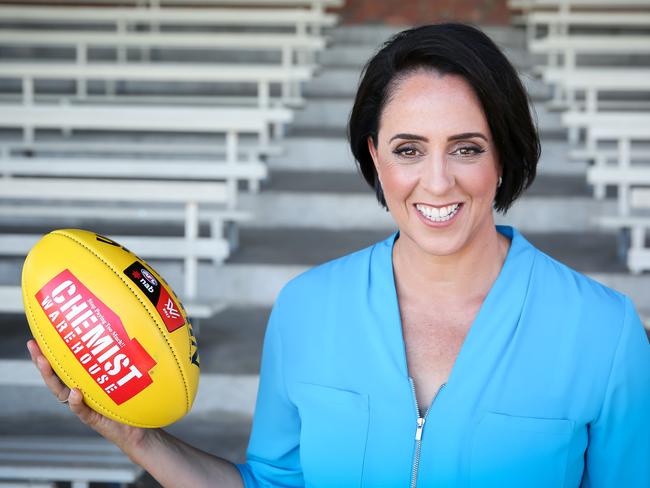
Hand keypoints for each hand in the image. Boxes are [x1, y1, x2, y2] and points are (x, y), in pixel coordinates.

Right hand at [26, 339, 151, 455]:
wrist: (139, 429)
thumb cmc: (132, 400)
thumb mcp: (123, 377)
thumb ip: (117, 362)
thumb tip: (118, 333)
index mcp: (84, 383)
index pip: (63, 366)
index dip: (50, 354)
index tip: (37, 338)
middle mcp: (80, 394)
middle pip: (56, 377)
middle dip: (43, 362)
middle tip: (34, 347)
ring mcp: (84, 406)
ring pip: (62, 392)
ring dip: (52, 378)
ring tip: (45, 362)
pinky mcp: (92, 419)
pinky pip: (81, 410)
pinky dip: (76, 402)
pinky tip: (74, 392)